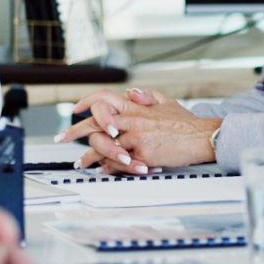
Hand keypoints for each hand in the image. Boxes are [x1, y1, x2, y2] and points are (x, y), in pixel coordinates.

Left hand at [55, 88, 218, 171]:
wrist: (202, 137)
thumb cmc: (186, 122)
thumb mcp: (167, 102)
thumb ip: (147, 96)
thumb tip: (131, 92)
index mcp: (136, 106)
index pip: (103, 100)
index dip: (86, 104)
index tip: (75, 111)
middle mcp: (132, 119)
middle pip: (94, 124)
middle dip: (74, 132)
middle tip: (62, 138)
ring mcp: (136, 137)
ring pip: (103, 146)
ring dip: (89, 156)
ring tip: (82, 163)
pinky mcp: (142, 154)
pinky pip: (119, 163)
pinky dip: (109, 167)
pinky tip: (103, 170)